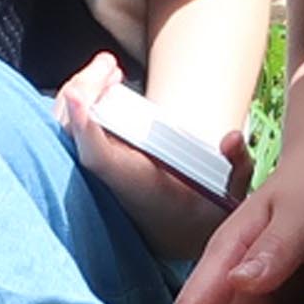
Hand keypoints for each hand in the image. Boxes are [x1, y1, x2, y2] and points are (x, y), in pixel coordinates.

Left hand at [54, 52, 247, 265]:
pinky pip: (73, 129)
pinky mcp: (93, 163)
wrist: (179, 236)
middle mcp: (107, 179)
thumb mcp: (227, 193)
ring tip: (110, 73)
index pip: (94, 156)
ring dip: (83, 91)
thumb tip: (232, 137)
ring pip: (67, 124)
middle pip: (72, 127)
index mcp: (131, 184)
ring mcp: (95, 171)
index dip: (82, 122)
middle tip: (111, 67)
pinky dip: (79, 104)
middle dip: (85, 86)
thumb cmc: (200, 211)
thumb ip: (236, 166)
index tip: (80, 94)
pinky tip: (103, 88)